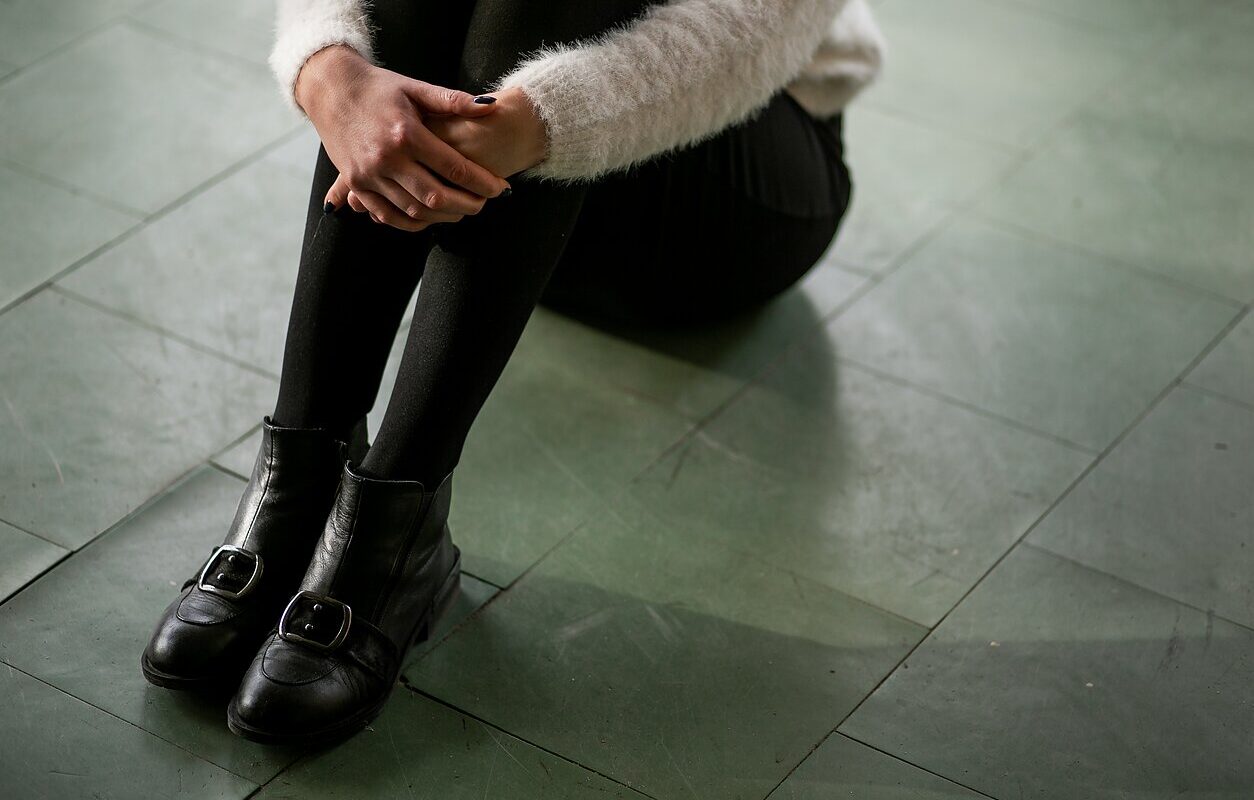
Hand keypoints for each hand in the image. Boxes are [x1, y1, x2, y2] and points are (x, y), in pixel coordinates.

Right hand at [297, 45, 510, 231]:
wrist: (331, 89)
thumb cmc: (379, 88)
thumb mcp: (415, 88)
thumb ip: (452, 101)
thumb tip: (490, 109)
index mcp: (406, 133)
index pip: (454, 167)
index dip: (482, 182)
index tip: (501, 189)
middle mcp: (386, 158)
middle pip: (436, 196)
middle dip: (467, 205)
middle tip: (484, 203)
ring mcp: (368, 175)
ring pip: (414, 211)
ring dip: (443, 216)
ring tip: (462, 210)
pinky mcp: (356, 184)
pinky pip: (388, 216)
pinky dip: (412, 223)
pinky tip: (431, 217)